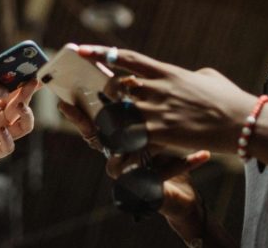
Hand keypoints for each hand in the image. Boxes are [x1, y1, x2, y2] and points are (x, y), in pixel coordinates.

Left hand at [0, 80, 39, 176]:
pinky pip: (8, 147)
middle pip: (21, 107)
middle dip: (28, 94)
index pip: (13, 94)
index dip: (23, 84)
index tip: (31, 72)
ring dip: (26, 115)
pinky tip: (2, 130)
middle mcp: (0, 122)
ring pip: (24, 127)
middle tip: (32, 82)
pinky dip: (8, 138)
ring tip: (20, 105)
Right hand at [58, 100, 208, 221]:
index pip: (91, 125)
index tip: (65, 102)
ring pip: (132, 158)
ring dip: (156, 143)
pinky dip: (184, 164)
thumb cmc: (168, 152)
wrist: (184, 195)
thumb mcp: (158, 122)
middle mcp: (116, 159)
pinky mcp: (147, 192)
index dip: (77, 116)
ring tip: (174, 133)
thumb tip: (134, 72)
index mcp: (114, 140)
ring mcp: (129, 178)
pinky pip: (163, 175)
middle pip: (107, 140)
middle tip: (134, 108)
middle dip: (121, 123)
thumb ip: (145, 100)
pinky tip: (202, 155)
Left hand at [77, 45, 258, 153]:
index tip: (82, 50)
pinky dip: (124, 139)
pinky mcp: (162, 132)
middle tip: (106, 98)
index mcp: (168, 72)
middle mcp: (158, 88)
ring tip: (111, 124)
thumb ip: (188, 76)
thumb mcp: (208, 78)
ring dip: (113, 118)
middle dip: (108, 92)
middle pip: (117, 85)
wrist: (244, 122)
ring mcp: (159, 110)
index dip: (101, 54)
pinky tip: (121, 145)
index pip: (127, 58)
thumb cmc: (231, 100)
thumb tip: (187, 76)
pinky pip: (132, 134)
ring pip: (120, 110)